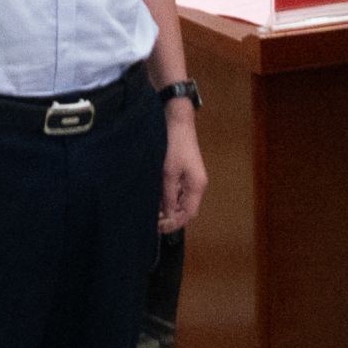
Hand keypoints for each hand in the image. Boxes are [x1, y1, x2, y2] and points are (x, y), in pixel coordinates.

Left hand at [157, 110, 207, 233]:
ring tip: (150, 212)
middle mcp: (196, 184)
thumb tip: (167, 216)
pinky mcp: (182, 172)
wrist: (176, 119)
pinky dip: (166, 197)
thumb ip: (168, 196)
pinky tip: (154, 198)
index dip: (174, 223)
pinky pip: (176, 191)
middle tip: (151, 221)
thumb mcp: (168, 173)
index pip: (189, 214)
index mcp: (197, 186)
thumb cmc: (173, 145)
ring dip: (167, 207)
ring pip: (179, 201)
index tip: (159, 228)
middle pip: (185, 209)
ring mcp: (189, 178)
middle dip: (170, 217)